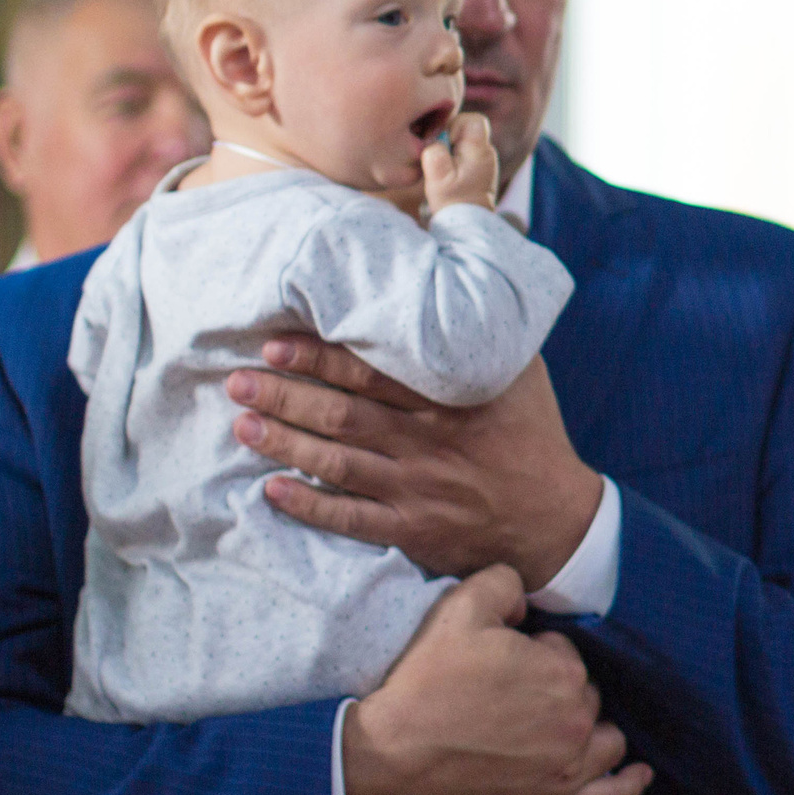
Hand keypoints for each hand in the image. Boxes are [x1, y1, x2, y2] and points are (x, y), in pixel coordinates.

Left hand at [232, 342, 602, 587]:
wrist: (555, 517)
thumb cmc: (532, 433)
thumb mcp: (522, 369)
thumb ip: (484, 328)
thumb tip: (463, 264)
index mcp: (452, 398)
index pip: (373, 372)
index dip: (320, 357)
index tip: (276, 344)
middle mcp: (429, 442)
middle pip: (343, 415)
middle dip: (286, 396)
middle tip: (237, 380)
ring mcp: (418, 489)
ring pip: (338, 464)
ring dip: (285, 444)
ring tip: (242, 424)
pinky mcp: (412, 530)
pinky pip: (352, 520)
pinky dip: (310, 507)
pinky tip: (271, 492)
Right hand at [341, 566, 651, 794]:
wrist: (389, 763)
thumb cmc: (424, 687)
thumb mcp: (459, 609)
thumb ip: (504, 583)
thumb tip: (526, 600)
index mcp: (562, 672)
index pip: (566, 652)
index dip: (535, 653)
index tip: (503, 664)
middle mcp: (576, 721)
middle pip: (587, 696)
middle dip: (561, 690)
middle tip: (515, 697)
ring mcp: (569, 769)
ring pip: (605, 739)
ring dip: (593, 728)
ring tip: (569, 725)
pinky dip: (627, 783)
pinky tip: (638, 773)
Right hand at [424, 111, 497, 212]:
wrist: (468, 223)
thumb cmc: (453, 200)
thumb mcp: (437, 177)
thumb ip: (435, 152)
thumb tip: (436, 139)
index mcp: (480, 150)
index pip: (475, 119)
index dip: (455, 123)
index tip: (446, 142)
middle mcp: (487, 152)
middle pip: (468, 127)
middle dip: (450, 136)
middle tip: (441, 155)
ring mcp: (485, 160)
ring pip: (465, 139)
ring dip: (451, 148)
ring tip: (444, 167)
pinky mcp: (479, 168)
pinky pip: (465, 151)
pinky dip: (454, 157)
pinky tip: (449, 172)